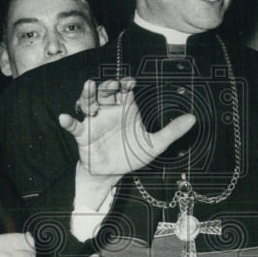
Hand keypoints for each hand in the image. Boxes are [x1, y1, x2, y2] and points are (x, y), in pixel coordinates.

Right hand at [59, 77, 195, 185]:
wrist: (112, 174)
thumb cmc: (130, 154)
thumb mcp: (154, 144)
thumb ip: (172, 131)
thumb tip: (193, 119)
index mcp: (125, 108)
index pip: (124, 89)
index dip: (125, 82)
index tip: (130, 82)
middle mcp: (108, 111)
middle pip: (105, 91)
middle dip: (107, 85)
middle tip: (112, 85)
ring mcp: (94, 121)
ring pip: (88, 102)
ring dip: (88, 95)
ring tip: (89, 91)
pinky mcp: (82, 134)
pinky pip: (73, 125)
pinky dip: (68, 121)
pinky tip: (64, 118)